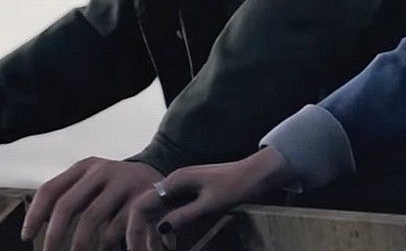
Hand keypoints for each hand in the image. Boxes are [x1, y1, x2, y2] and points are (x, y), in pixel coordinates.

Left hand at [22, 158, 162, 250]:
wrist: (170, 182)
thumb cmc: (121, 191)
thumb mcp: (96, 185)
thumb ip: (72, 196)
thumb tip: (37, 225)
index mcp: (87, 166)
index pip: (50, 189)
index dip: (35, 215)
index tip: (27, 236)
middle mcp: (105, 170)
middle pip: (67, 205)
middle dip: (54, 235)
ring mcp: (126, 181)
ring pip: (91, 218)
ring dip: (79, 244)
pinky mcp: (145, 197)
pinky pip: (116, 227)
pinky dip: (106, 244)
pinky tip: (103, 250)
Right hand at [140, 147, 298, 250]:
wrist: (262, 171)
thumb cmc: (240, 183)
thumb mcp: (212, 203)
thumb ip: (186, 215)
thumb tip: (160, 229)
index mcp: (175, 181)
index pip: (141, 206)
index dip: (134, 229)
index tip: (136, 249)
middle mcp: (174, 184)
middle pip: (146, 212)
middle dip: (141, 235)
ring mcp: (183, 190)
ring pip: (158, 215)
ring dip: (153, 236)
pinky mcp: (192, 196)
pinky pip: (172, 214)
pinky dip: (167, 231)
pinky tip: (168, 245)